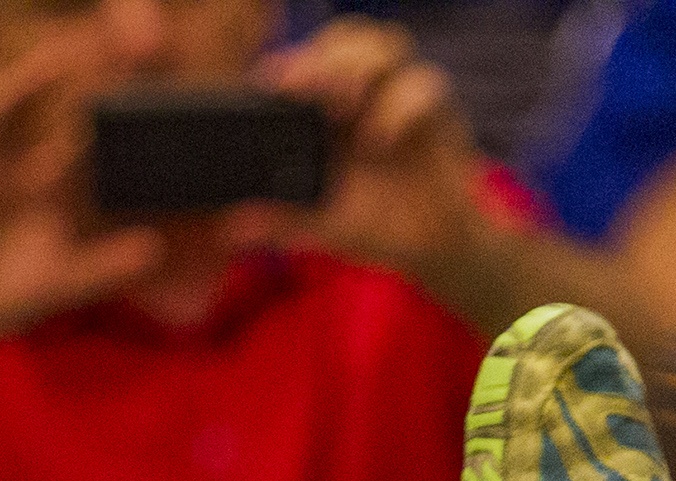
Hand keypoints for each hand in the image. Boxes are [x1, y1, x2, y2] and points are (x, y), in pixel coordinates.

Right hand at [0, 26, 167, 347]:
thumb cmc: (13, 295)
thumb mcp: (64, 283)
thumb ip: (107, 267)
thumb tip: (154, 248)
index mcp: (55, 192)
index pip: (83, 145)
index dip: (104, 117)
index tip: (131, 86)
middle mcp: (21, 172)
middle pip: (42, 115)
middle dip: (63, 82)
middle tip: (88, 45)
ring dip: (15, 89)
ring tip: (38, 63)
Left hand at [262, 16, 487, 283]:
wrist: (431, 249)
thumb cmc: (376, 225)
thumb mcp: (323, 225)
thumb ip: (282, 221)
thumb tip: (234, 228)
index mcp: (335, 107)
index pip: (313, 59)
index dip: (293, 61)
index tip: (272, 83)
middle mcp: (371, 92)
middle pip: (349, 37)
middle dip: (324, 55)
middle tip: (303, 88)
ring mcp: (405, 97)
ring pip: (387, 44)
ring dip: (359, 64)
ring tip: (342, 103)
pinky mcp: (440, 114)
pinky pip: (426, 86)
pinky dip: (400, 106)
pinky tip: (379, 139)